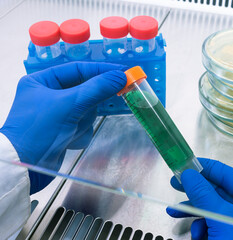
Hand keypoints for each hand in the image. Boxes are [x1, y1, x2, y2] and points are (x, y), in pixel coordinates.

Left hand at [0, 62, 126, 193]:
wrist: (26, 167)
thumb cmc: (40, 130)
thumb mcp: (69, 105)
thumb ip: (97, 88)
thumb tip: (121, 76)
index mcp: (42, 81)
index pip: (77, 69)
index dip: (101, 70)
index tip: (122, 72)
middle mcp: (49, 95)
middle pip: (85, 91)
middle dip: (90, 102)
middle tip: (114, 96)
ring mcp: (58, 114)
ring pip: (87, 109)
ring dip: (84, 121)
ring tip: (72, 129)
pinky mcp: (64, 130)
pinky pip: (83, 124)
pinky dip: (80, 132)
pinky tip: (69, 140)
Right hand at [167, 158, 232, 239]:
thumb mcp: (221, 218)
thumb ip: (203, 193)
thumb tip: (188, 173)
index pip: (227, 174)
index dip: (203, 167)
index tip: (184, 164)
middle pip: (218, 192)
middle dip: (195, 192)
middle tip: (175, 184)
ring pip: (214, 210)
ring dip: (194, 213)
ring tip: (174, 213)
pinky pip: (215, 225)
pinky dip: (203, 229)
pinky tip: (197, 236)